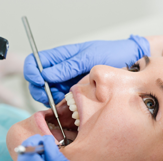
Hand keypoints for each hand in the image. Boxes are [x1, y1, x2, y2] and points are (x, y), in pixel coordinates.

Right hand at [24, 35, 149, 105]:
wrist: (129, 63)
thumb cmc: (111, 54)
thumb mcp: (88, 58)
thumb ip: (67, 67)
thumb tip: (45, 75)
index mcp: (60, 56)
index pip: (34, 62)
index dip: (32, 73)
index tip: (42, 83)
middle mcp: (59, 69)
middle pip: (35, 80)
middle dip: (39, 90)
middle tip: (51, 96)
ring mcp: (64, 81)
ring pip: (45, 92)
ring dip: (49, 98)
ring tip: (64, 100)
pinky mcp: (72, 92)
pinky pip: (58, 100)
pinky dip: (59, 104)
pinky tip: (69, 104)